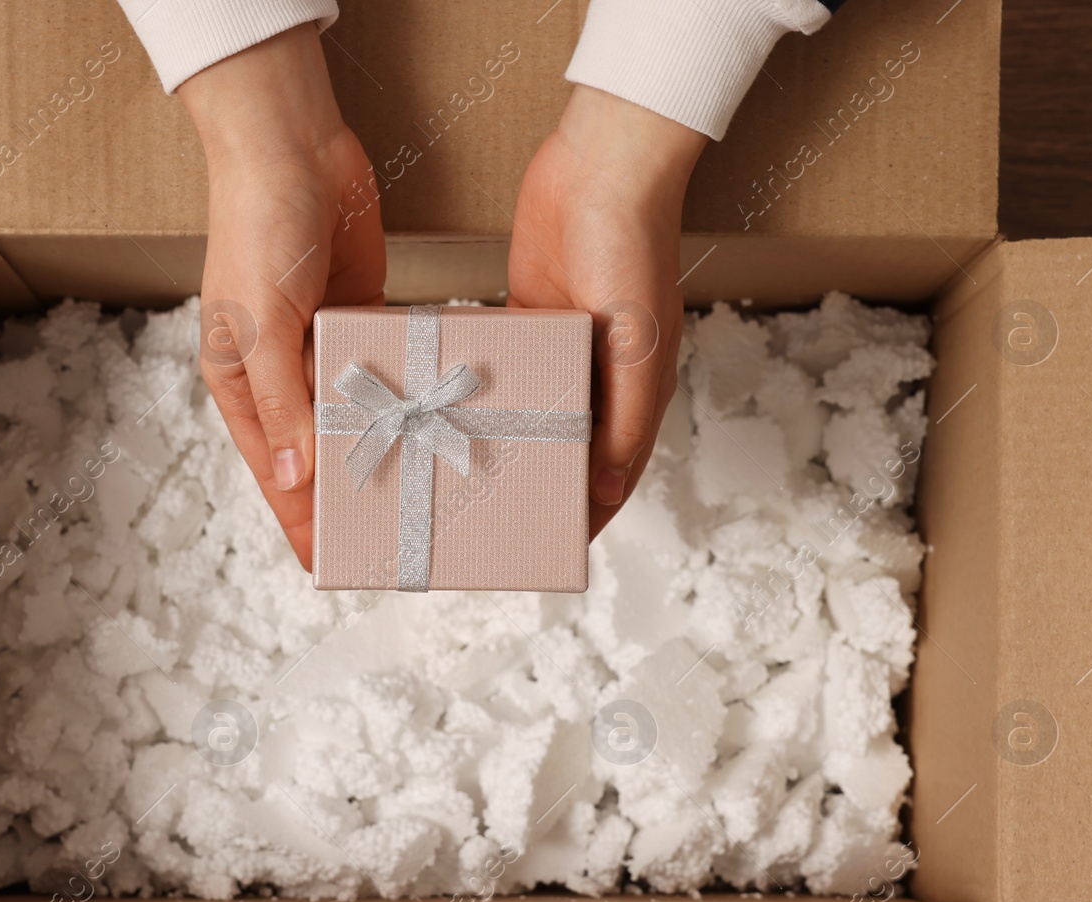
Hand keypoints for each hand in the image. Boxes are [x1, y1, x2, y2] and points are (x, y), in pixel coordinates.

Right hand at [178, 23, 384, 569]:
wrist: (290, 144)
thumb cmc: (257, 228)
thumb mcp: (261, 324)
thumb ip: (282, 402)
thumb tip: (295, 477)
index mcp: (239, 383)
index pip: (273, 471)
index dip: (300, 520)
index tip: (328, 566)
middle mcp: (280, 373)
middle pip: (318, 451)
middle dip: (349, 494)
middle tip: (391, 540)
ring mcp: (324, 344)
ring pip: (357, 416)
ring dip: (384, 450)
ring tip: (423, 495)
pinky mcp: (362, 314)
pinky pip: (386, 370)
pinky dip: (405, 398)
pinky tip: (435, 428)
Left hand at [507, 85, 706, 536]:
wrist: (605, 164)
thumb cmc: (634, 251)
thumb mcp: (639, 348)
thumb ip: (627, 421)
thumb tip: (608, 492)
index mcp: (638, 391)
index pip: (612, 470)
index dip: (586, 511)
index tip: (551, 546)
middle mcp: (601, 375)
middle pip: (567, 446)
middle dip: (536, 481)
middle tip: (489, 516)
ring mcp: (562, 345)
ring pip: (532, 410)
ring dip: (504, 439)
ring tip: (462, 475)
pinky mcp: (528, 312)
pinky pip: (506, 366)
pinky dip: (485, 390)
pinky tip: (452, 414)